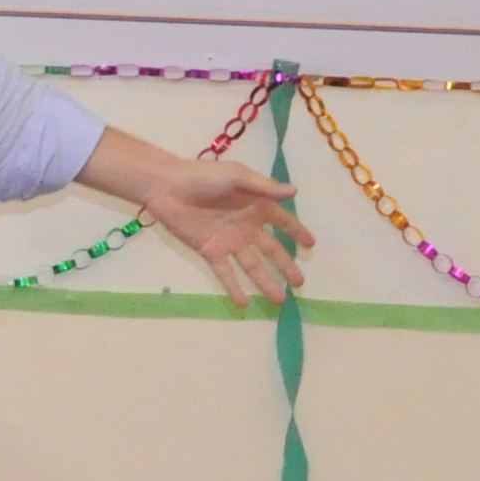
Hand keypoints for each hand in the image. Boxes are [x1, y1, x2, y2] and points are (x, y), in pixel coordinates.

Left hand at [137, 151, 307, 304]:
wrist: (168, 187)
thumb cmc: (203, 176)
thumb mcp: (237, 176)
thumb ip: (264, 187)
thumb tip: (294, 192)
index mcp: (256, 205)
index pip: (283, 221)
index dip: (297, 232)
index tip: (311, 245)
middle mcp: (246, 226)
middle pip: (271, 250)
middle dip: (286, 266)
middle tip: (300, 283)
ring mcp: (229, 241)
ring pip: (252, 266)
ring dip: (265, 283)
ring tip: (279, 301)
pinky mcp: (211, 251)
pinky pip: (225, 273)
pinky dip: (234, 288)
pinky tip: (244, 304)